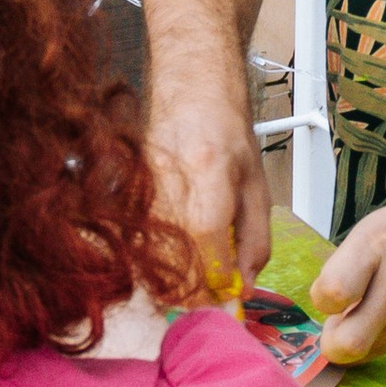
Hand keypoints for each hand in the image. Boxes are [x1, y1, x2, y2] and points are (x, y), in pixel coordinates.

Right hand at [149, 91, 273, 288]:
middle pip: (174, 260)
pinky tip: (181, 250)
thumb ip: (254, 242)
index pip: (207, 241)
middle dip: (198, 289)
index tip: (231, 290)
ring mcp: (143, 189)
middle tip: (216, 287)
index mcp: (209, 172)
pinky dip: (161, 262)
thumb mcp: (257, 190)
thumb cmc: (226, 137)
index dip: (218, 277)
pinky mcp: (128, 197)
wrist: (191, 96)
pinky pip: (141, 248)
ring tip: (200, 265)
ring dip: (179, 278)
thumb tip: (243, 288)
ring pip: (154, 261)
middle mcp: (170, 181)